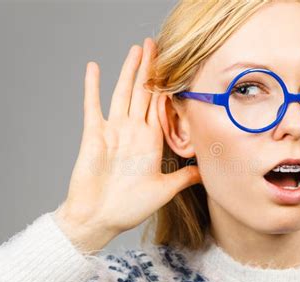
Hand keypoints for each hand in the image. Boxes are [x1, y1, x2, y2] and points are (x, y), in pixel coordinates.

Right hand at [54, 38, 201, 253]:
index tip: (176, 67)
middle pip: (144, 94)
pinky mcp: (94, 135)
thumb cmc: (129, 208)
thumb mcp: (164, 190)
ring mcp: (113, 131)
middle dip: (151, 70)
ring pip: (123, 94)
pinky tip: (93, 68)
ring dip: (129, 72)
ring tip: (136, 50)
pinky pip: (92, 106)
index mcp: (150, 141)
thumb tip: (207, 171)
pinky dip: (92, 88)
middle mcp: (133, 132)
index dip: (168, 87)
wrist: (99, 219)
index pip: (161, 107)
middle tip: (156, 45)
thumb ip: (184, 177)